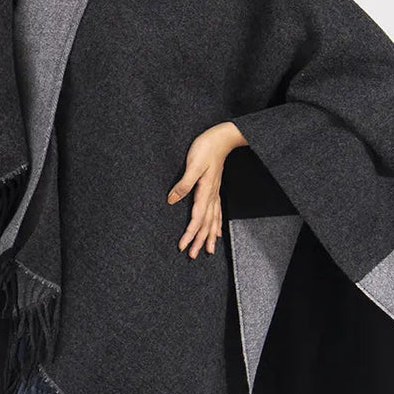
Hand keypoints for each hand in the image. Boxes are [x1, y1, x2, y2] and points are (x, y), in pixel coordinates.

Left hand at [167, 122, 247, 258]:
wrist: (222, 138)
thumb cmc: (206, 148)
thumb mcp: (192, 164)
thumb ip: (183, 184)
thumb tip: (171, 200)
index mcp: (205, 191)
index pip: (196, 218)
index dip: (190, 234)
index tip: (182, 246)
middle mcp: (211, 195)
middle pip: (205, 224)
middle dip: (199, 241)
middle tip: (192, 255)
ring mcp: (215, 193)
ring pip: (212, 220)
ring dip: (209, 236)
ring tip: (209, 251)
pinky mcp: (215, 189)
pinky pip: (217, 212)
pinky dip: (217, 224)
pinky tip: (217, 231)